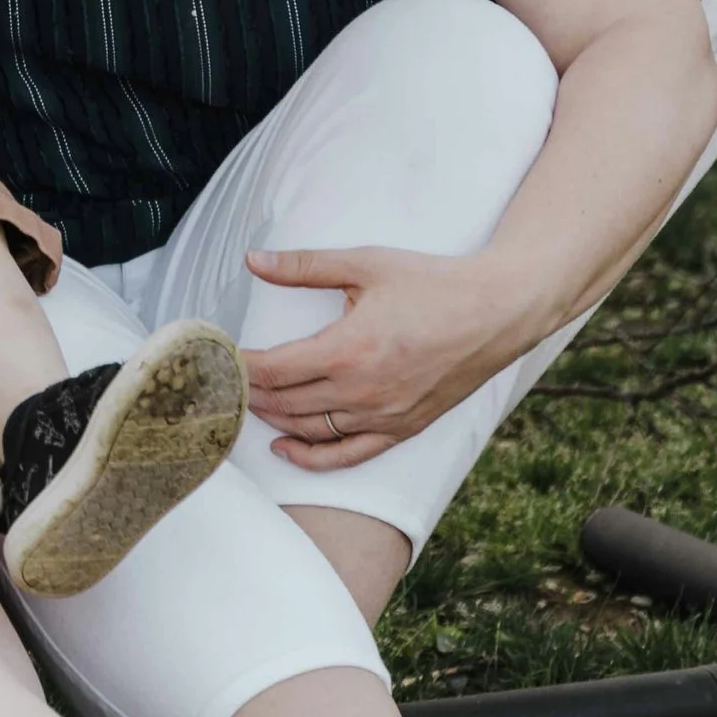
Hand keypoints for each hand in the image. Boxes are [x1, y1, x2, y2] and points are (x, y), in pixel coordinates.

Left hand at [241, 245, 516, 467]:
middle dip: (248, 393)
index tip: (220, 357)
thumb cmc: (432, 284)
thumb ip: (304, 267)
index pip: (273, 369)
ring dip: (272, 419)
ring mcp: (382, 416)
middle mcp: (361, 391)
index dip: (239, 366)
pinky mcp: (402, 429)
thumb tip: (253, 260)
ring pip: (309, 430)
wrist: (496, 312)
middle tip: (225, 381)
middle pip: (284, 403)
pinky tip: (285, 447)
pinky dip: (312, 457)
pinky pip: (347, 454)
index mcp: (348, 349)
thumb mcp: (365, 264)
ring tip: (247, 403)